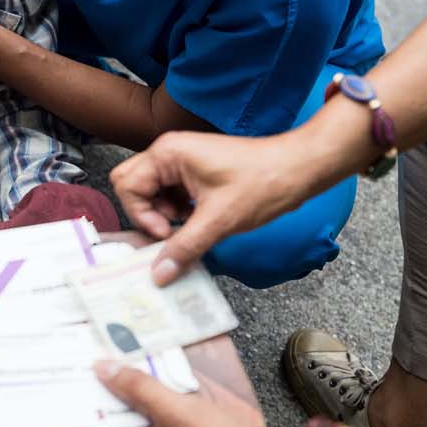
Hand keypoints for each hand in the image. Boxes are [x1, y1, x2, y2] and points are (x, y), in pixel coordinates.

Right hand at [109, 130, 310, 284]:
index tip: (167, 233)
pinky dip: (179, 209)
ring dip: (165, 213)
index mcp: (168, 154)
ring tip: (191, 225)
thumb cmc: (263, 183)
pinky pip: (171, 191)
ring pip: (152, 191)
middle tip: (171, 229)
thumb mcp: (219, 221)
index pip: (127, 185)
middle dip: (148, 212)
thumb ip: (184, 247)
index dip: (142, 215)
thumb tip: (159, 274)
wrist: (299, 168)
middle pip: (133, 185)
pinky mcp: (195, 169)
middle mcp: (170, 151)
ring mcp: (182, 159)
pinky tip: (199, 219)